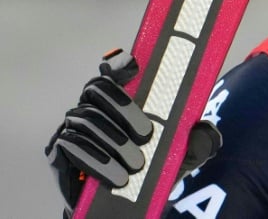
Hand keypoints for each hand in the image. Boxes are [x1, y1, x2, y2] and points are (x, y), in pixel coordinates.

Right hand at [45, 49, 221, 212]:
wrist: (121, 207)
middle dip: (122, 108)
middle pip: (97, 89)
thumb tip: (207, 131)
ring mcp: (72, 127)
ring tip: (135, 165)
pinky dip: (96, 160)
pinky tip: (115, 176)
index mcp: (119, 100)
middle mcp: (92, 107)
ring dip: (113, 142)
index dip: (120, 64)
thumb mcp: (179, 158)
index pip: (115, 71)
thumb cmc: (148, 173)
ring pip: (87, 119)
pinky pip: (71, 145)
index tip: (134, 66)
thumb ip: (195, 143)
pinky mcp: (59, 151)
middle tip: (146, 135)